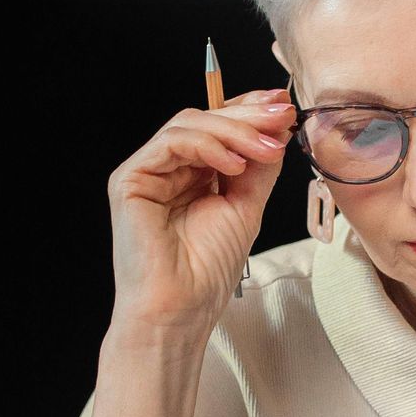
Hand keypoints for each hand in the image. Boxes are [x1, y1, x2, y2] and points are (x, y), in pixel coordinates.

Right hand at [103, 90, 294, 337]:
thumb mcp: (246, 207)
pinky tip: (234, 164)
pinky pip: (171, 143)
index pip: (218, 128)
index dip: (250, 111)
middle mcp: (167, 169)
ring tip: (265, 150)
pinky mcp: (130, 178)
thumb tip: (277, 129)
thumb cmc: (206, 271)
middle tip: (283, 116)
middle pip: (205, 120)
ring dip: (235, 131)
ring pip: (189, 124)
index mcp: (192, 175)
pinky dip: (208, 145)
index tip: (285, 106)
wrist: (180, 309)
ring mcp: (147, 172)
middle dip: (249, 115)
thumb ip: (258, 167)